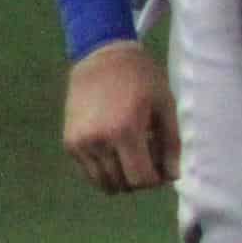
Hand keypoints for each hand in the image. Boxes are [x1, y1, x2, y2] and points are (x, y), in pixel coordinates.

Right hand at [61, 41, 177, 195]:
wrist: (101, 57)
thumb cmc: (141, 79)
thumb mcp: (165, 106)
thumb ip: (171, 144)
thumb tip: (172, 177)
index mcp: (125, 132)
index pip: (140, 180)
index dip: (155, 180)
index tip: (161, 166)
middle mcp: (97, 142)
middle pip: (122, 185)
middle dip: (139, 179)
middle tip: (148, 158)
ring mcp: (79, 144)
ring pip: (103, 183)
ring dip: (121, 178)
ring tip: (131, 154)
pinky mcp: (69, 143)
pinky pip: (88, 172)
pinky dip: (104, 170)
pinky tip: (115, 150)